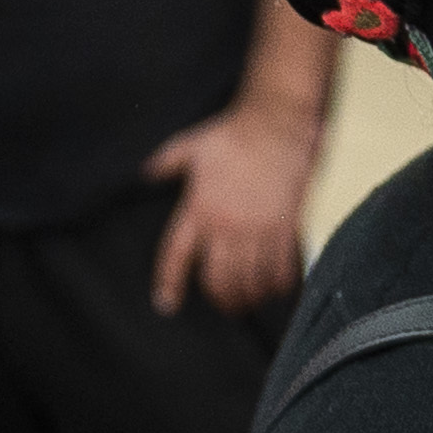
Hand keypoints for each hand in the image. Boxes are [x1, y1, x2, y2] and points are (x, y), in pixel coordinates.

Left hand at [143, 99, 317, 314]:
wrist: (277, 124)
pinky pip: (284, 266)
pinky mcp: (287, 225)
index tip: (165, 305)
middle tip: (223, 307)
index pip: (176, 256)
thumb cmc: (232, 134)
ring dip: (250, 298)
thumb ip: (165, 164)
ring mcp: (258, 227)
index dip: (169, 283)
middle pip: (218, 279)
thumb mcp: (189, 146)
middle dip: (220, 299)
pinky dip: (281, 284)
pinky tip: (279, 290)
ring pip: (251, 279)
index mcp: (198, 209)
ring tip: (249, 303)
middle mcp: (226, 225)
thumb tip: (144, 173)